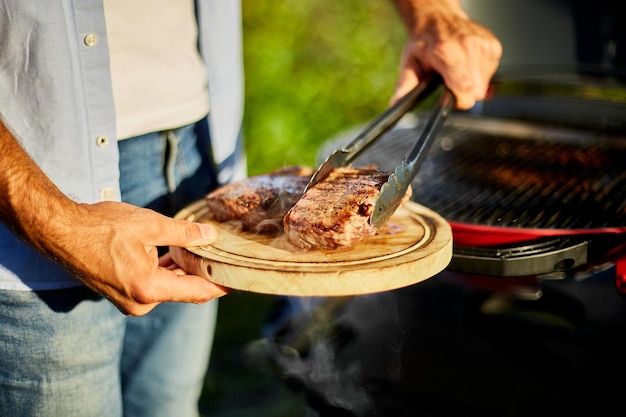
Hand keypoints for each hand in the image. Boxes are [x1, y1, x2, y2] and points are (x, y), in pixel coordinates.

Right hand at [0, 123, 226, 315]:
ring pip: (169, 287)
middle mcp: (140, 303)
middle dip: (204, 273)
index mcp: (149, 289)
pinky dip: (167, 272)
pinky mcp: (122, 294)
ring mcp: (129, 301)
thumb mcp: (150, 225)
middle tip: (225, 256)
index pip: (198, 291)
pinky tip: (178, 255)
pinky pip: (153, 286)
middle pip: (184, 290)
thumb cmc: (101, 227)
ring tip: (205, 252)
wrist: (60, 232)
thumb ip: (185, 234)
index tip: (240, 278)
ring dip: (184, 271)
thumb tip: (212, 237)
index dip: (221, 284)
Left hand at [391, 0, 501, 109]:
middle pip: (476, 91)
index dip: (459, 101)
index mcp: (447, 52)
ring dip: (472, 84)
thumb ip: (405, 85)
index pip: (465, 88)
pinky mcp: (493, 46)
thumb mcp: (410, 63)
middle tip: (450, 83)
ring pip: (484, 85)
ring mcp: (483, 46)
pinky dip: (480, 75)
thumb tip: (396, 103)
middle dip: (464, 95)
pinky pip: (491, 73)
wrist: (438, 17)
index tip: (451, 99)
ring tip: (457, 71)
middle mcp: (468, 47)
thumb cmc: (424, 41)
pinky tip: (467, 65)